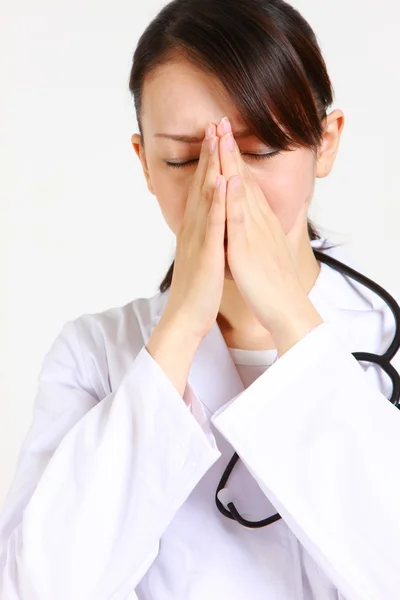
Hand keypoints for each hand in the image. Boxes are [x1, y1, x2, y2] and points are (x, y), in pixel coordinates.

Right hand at [161, 122, 226, 340]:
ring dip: (211, 166)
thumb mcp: (201, 254)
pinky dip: (218, 201)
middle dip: (209, 153)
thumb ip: (204, 234)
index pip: (202, 187)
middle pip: (202, 183)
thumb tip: (209, 220)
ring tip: (216, 139)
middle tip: (214, 123)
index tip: (214, 136)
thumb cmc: (197, 287)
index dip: (208, 160)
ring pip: (205, 196)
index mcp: (195, 227)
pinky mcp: (207, 253)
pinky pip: (213, 224)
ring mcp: (199, 238)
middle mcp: (194, 227)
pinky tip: (223, 180)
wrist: (187, 316)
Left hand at [216, 117, 322, 353]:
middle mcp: (258, 220)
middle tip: (221, 121)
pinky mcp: (249, 247)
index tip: (223, 137)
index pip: (244, 184)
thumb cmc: (272, 283)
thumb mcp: (262, 249)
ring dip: (231, 162)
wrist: (286, 307)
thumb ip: (255, 231)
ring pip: (241, 191)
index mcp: (258, 221)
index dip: (233, 159)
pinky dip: (235, 198)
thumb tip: (248, 222)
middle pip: (242, 179)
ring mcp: (255, 231)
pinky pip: (241, 219)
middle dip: (230, 150)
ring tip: (223, 135)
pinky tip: (230, 178)